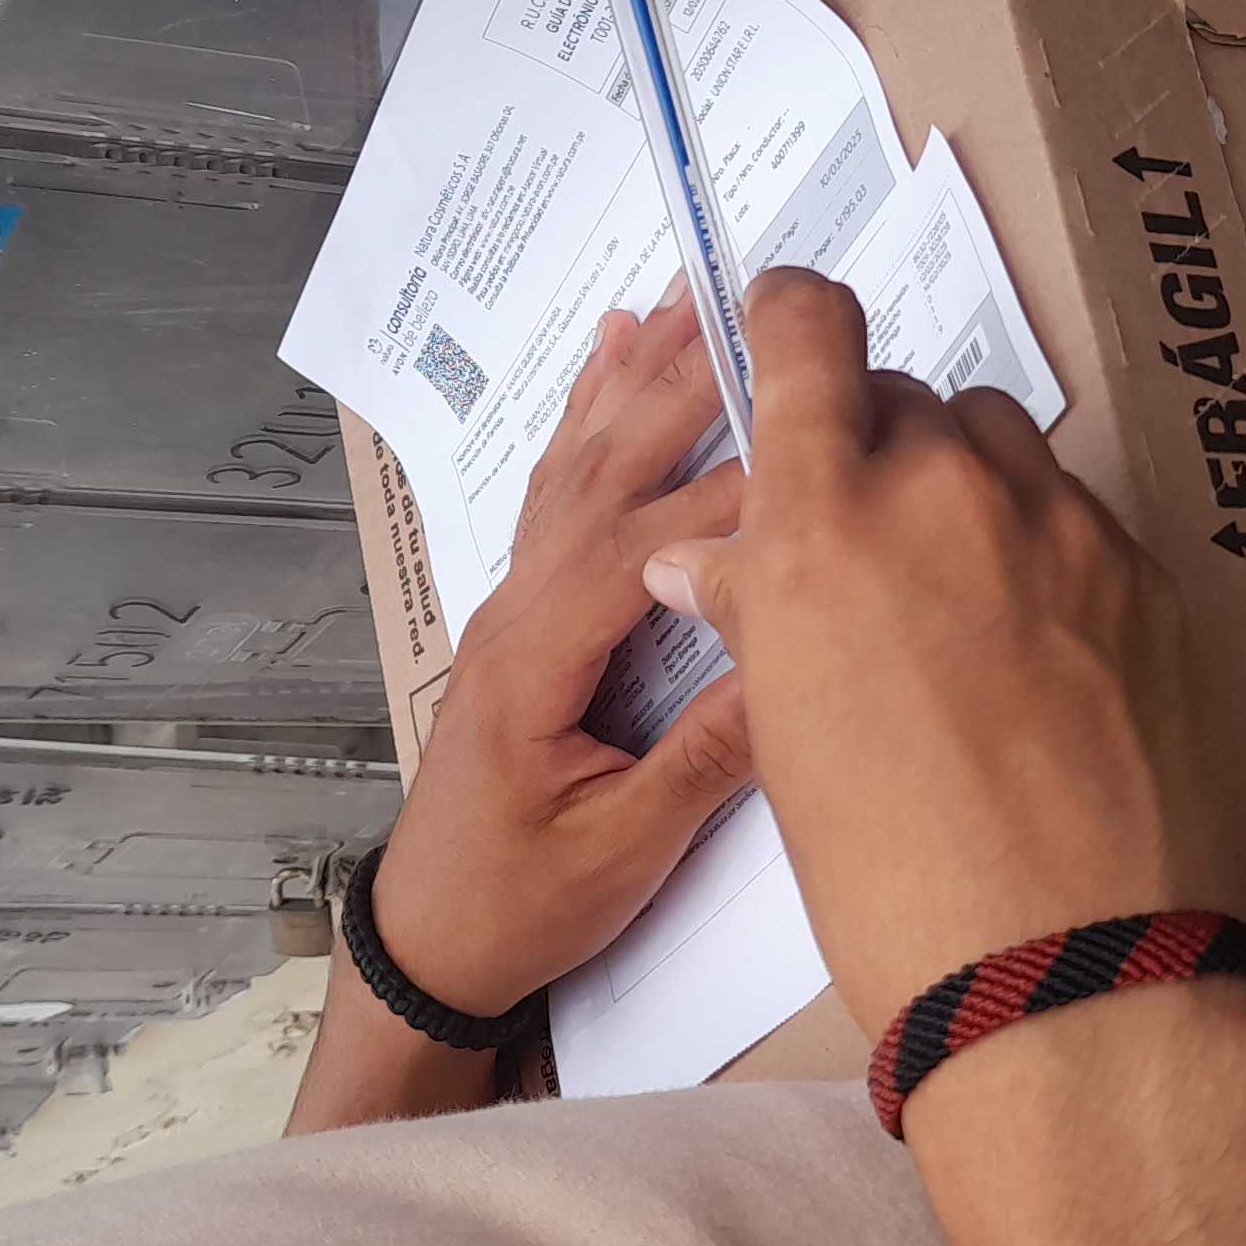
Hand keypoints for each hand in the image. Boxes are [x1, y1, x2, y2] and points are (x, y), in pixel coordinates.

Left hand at [371, 297, 756, 1014]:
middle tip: (749, 305)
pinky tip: (609, 363)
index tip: (816, 438)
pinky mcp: (524, 619)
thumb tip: (799, 662)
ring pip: (577, 468)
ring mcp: (513, 608)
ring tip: (682, 298)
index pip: (648, 548)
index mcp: (542, 658)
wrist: (428, 946)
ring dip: (632, 382)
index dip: (734, 493)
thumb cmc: (520, 904)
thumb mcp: (625, 850)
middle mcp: (520, 611)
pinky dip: (589, 418)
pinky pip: (559, 493)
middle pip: (605, 474)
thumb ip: (707, 757)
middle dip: (679, 388)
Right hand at [643, 268, 1245, 1031]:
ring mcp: (1065, 528)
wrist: (1066, 971)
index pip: (808, 332)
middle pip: (906, 397)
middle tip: (855, 543)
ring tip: (948, 598)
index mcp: (826, 520)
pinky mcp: (1148, 581)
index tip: (781, 321)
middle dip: (872, 447)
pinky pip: (1078, 520)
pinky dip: (1041, 556)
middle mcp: (948, 492)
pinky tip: (1034, 659)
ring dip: (963, 486)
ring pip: (1001, 445)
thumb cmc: (892, 880)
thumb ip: (755, 617)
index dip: (788, 314)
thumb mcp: (786, 738)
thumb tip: (707, 562)